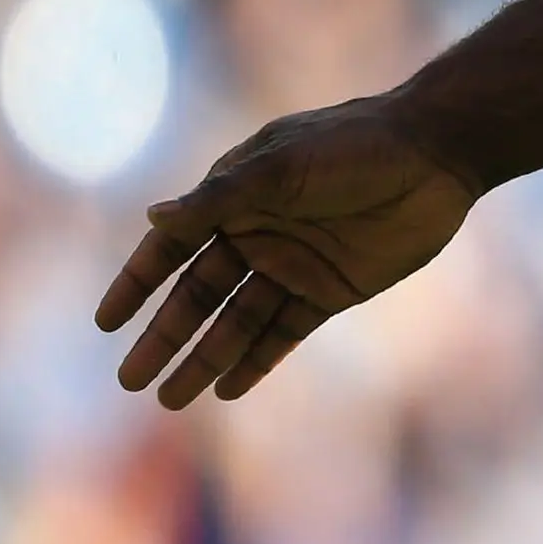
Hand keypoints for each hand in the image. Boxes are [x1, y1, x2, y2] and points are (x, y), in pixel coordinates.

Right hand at [94, 94, 480, 407]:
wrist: (437, 152)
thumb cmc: (354, 144)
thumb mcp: (283, 165)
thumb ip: (221, 197)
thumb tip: (153, 218)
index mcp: (235, 197)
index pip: (172, 248)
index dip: (137, 284)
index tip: (106, 323)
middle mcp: (256, 235)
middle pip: (198, 296)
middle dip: (164, 337)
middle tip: (130, 380)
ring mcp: (293, 265)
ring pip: (237, 322)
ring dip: (205, 359)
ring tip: (171, 398)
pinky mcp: (331, 290)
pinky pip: (284, 332)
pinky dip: (256, 360)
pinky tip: (226, 389)